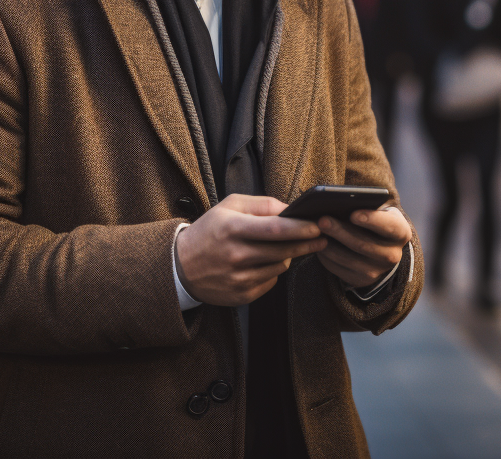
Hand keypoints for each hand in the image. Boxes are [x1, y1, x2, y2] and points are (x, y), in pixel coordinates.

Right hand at [175, 194, 325, 306]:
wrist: (181, 266)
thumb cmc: (209, 231)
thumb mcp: (229, 206)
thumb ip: (261, 204)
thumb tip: (290, 209)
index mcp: (233, 229)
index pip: (275, 229)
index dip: (300, 228)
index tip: (317, 226)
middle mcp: (236, 255)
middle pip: (283, 250)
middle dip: (306, 243)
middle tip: (320, 238)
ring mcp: (239, 278)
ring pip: (280, 267)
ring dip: (289, 256)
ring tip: (285, 247)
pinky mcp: (241, 295)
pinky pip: (271, 281)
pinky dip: (273, 270)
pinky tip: (264, 262)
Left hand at [316, 206, 411, 289]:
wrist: (379, 245)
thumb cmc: (374, 220)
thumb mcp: (377, 210)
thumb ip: (366, 206)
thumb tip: (339, 203)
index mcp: (401, 232)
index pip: (389, 226)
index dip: (372, 220)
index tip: (353, 214)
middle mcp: (393, 255)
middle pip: (364, 244)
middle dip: (340, 231)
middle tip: (322, 220)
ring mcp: (378, 271)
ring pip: (349, 259)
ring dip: (329, 245)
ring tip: (315, 232)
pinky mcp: (362, 281)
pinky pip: (340, 270)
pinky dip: (327, 257)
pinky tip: (318, 245)